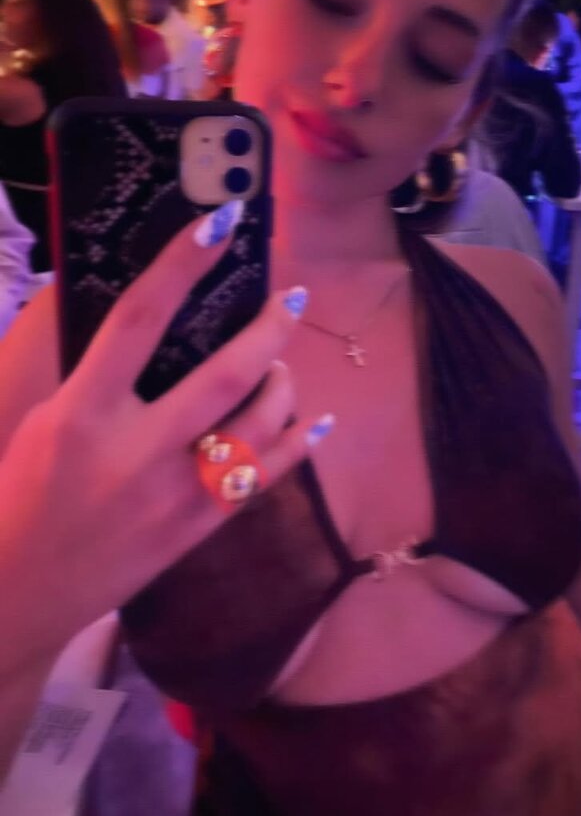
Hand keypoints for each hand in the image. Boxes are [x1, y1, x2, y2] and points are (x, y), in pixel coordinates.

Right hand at [0, 208, 328, 670]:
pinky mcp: (197, 529)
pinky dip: (297, 444)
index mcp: (82, 412)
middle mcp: (134, 450)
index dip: (180, 265)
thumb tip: (144, 308)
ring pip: (256, 425)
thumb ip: (91, 368)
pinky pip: (264, 477)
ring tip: (282, 364)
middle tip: (293, 297)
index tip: (219, 223)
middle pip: (224, 375)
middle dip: (269, 330)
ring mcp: (173, 494)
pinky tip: (315, 422)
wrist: (18, 593)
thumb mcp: (44, 418)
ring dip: (281, 383)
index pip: (138, 320)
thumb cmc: (23, 494)